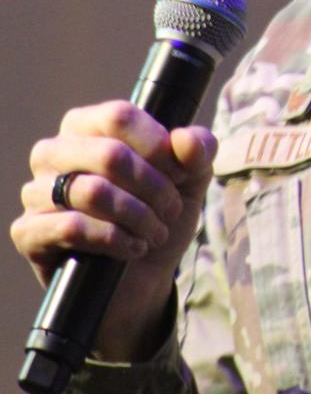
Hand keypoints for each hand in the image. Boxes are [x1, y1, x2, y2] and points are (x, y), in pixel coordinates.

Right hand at [11, 101, 217, 360]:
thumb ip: (198, 150)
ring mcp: (36, 192)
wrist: (142, 276)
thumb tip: (184, 139)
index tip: (180, 174)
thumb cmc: (159, 212)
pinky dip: (113, 239)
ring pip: (92, 191)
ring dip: (137, 216)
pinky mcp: (29, 232)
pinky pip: (72, 227)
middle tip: (171, 210)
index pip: (119, 117)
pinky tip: (132, 248)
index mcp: (87, 125)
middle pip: (109, 154)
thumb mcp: (191, 179)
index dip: (157, 146)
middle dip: (153, 187)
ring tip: (156, 232)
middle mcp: (54, 152)